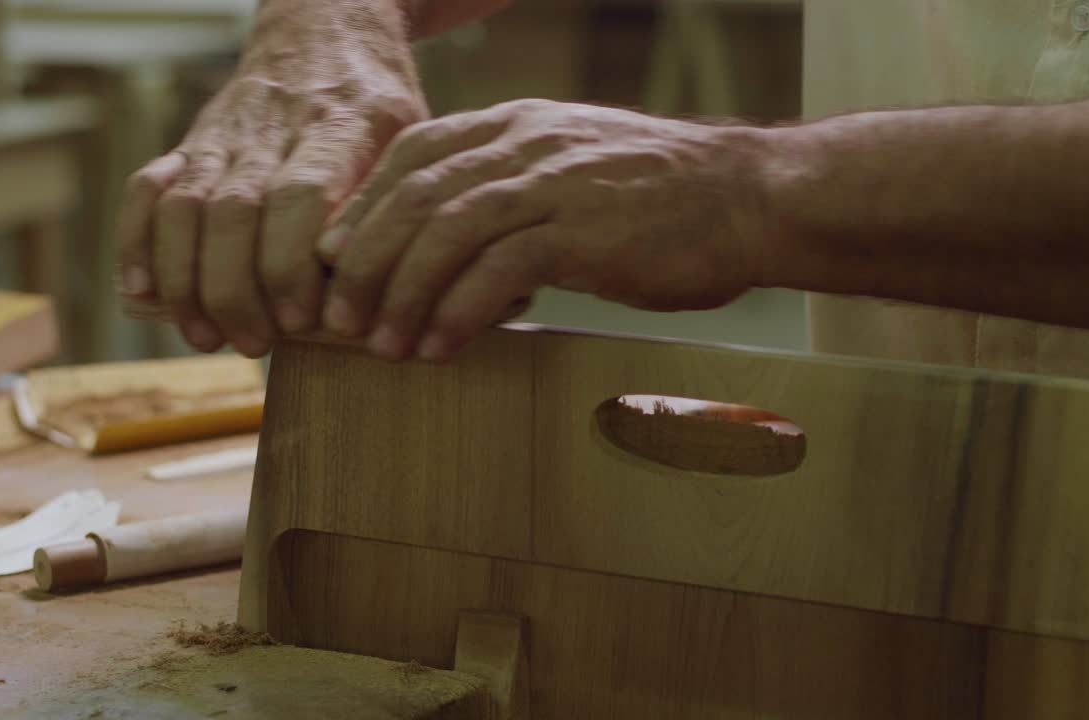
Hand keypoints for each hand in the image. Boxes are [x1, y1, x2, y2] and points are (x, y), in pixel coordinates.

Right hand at [117, 1, 427, 356]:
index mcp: (340, 126)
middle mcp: (273, 129)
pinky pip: (147, 188)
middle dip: (236, 290)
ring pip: (186, 206)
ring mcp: (223, 135)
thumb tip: (365, 293)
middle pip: (235, 212)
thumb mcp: (409, 143)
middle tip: (254, 343)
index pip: (300, 197)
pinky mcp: (190, 143)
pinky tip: (142, 292)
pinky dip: (137, 241)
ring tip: (206, 336)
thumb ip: (386, 208)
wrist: (327, 30)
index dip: (290, 265)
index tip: (299, 319)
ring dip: (186, 282)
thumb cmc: (378, 106)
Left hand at [317, 99, 770, 361]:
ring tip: (381, 344)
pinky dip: (457, 311)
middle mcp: (525, 142)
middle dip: (364, 260)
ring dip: (401, 293)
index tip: (337, 261)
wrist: (751, 198)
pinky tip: (439, 347)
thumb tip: (458, 247)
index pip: (413, 154)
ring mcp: (553, 181)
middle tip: (338, 317)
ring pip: (444, 231)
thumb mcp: (576, 171)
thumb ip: (515, 190)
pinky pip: (496, 269)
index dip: (364, 210)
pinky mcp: (582, 229)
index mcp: (517, 124)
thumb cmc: (664, 198)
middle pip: (413, 195)